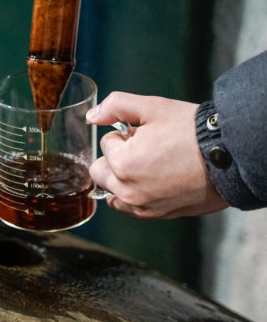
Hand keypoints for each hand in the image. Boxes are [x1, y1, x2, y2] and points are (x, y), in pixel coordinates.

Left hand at [86, 92, 228, 218]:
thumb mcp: (153, 107)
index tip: (147, 135)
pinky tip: (154, 181)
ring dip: (121, 178)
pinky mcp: (154, 215)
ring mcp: (140, 206)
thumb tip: (92, 116)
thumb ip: (115, 106)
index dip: (125, 134)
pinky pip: (128, 206)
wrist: (230, 158)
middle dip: (115, 158)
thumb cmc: (194, 132)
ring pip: (112, 191)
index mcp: (122, 163)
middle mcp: (126, 190)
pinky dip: (133, 194)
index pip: (106, 143)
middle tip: (144, 149)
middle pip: (100, 170)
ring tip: (151, 165)